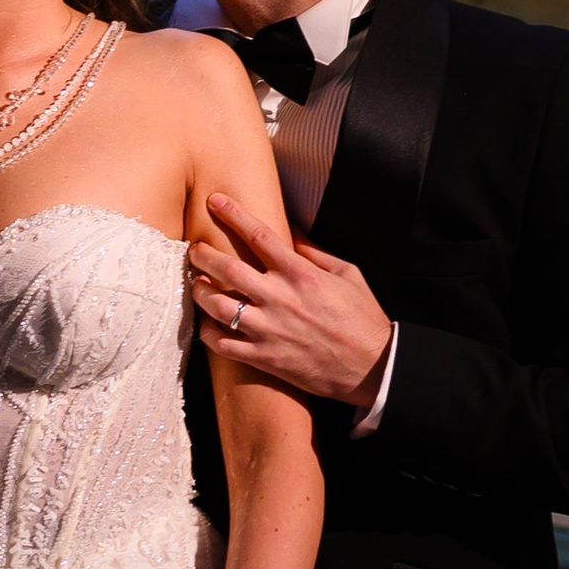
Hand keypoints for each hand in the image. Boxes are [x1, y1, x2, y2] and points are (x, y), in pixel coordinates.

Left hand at [188, 194, 393, 408]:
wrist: (373, 368)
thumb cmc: (363, 319)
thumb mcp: (348, 275)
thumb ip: (316, 252)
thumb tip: (292, 231)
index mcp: (301, 274)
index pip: (259, 235)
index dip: (233, 213)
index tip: (215, 200)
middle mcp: (281, 298)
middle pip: (228, 269)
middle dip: (204, 254)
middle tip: (195, 249)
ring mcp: (270, 330)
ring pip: (218, 307)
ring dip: (201, 293)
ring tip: (198, 285)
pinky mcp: (265, 358)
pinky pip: (224, 345)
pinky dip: (209, 334)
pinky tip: (207, 325)